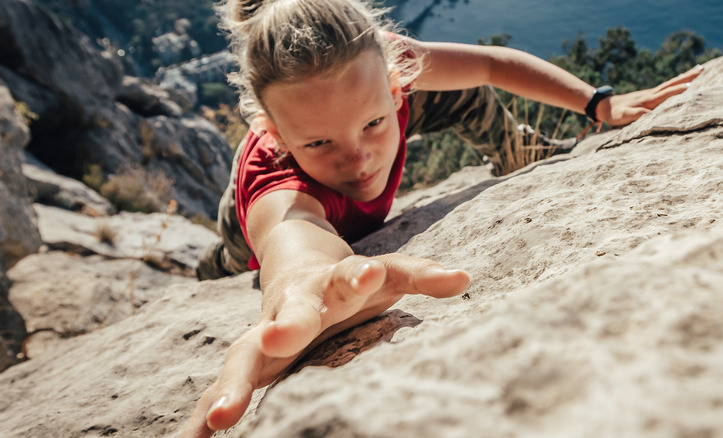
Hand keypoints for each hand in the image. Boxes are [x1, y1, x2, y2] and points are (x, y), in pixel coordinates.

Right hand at [180, 253, 468, 436]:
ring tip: (219, 421)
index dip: (359, 276)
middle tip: (276, 340)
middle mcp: (293, 307)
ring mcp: (265, 336)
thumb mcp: (387, 274)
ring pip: (243, 359)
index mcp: (334, 284)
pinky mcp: (250, 363)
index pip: (349, 277)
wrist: (295, 268)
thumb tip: (465, 278)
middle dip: (284, 327)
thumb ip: (421, 275)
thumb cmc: (350, 282)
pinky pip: (222, 390)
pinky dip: (201, 418)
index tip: (368, 275)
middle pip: (287, 316)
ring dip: (232, 386)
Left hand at [597, 65, 703, 126]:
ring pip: (671, 83)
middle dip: (688, 77)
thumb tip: (653, 115)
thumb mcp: (625, 116)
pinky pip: (667, 87)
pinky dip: (677, 82)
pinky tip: (682, 81)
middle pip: (672, 83)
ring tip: (700, 68)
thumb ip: (638, 115)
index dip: (678, 91)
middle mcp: (652, 94)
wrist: (605, 106)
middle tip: (703, 68)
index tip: (692, 86)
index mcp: (648, 100)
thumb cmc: (615, 114)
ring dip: (685, 76)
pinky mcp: (650, 95)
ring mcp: (651, 93)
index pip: (666, 94)